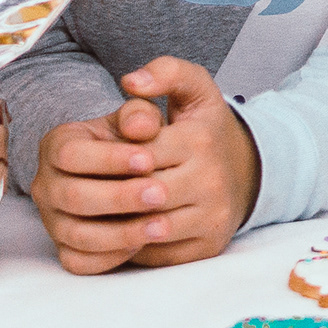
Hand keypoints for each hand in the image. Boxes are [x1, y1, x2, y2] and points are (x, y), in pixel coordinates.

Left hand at [31, 59, 259, 272]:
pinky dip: (135, 249)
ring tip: (95, 217)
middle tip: (81, 196)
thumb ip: (165, 72)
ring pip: (150, 229)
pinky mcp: (209, 246)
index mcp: (200, 139)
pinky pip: (161, 255)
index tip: (90, 164)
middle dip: (110, 196)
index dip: (110, 161)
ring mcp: (213, 216)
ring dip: (118, 226)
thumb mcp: (194, 88)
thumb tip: (130, 81)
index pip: (138, 155)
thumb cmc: (205, 128)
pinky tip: (120, 235)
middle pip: (142, 195)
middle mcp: (211, 179)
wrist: (245, 169)